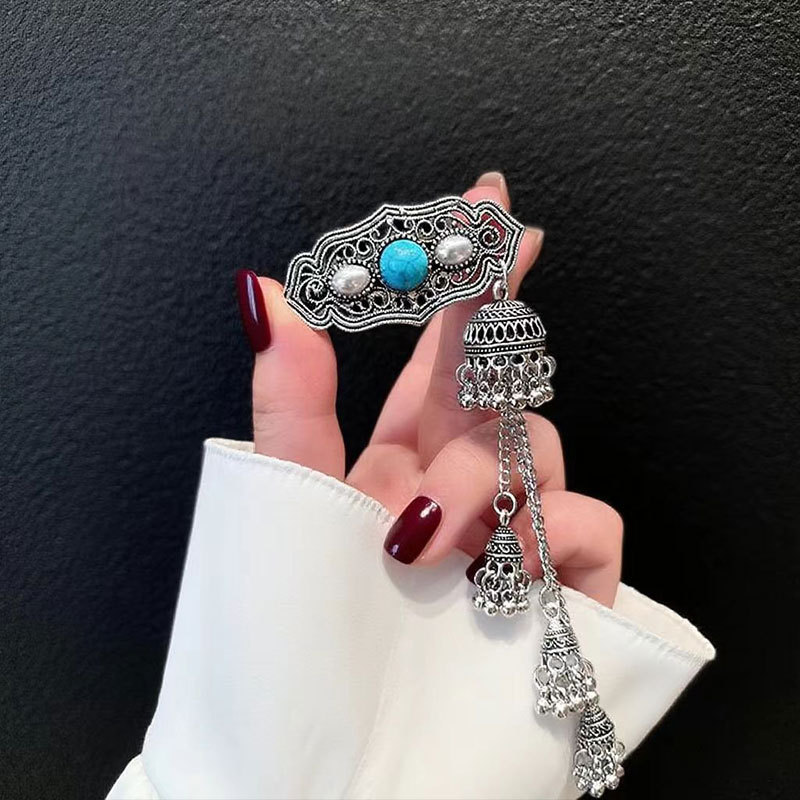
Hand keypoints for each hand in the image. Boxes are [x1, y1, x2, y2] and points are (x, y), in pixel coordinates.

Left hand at [235, 172, 621, 606]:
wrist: (343, 751)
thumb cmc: (309, 633)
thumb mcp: (292, 507)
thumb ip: (287, 401)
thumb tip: (262, 294)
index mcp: (402, 452)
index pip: (444, 346)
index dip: (468, 272)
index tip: (489, 205)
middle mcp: (464, 476)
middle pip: (498, 380)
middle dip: (488, 347)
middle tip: (459, 327)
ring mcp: (519, 525)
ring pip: (538, 447)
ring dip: (482, 478)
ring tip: (426, 540)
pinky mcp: (568, 578)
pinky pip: (590, 523)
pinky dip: (548, 537)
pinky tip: (498, 572)